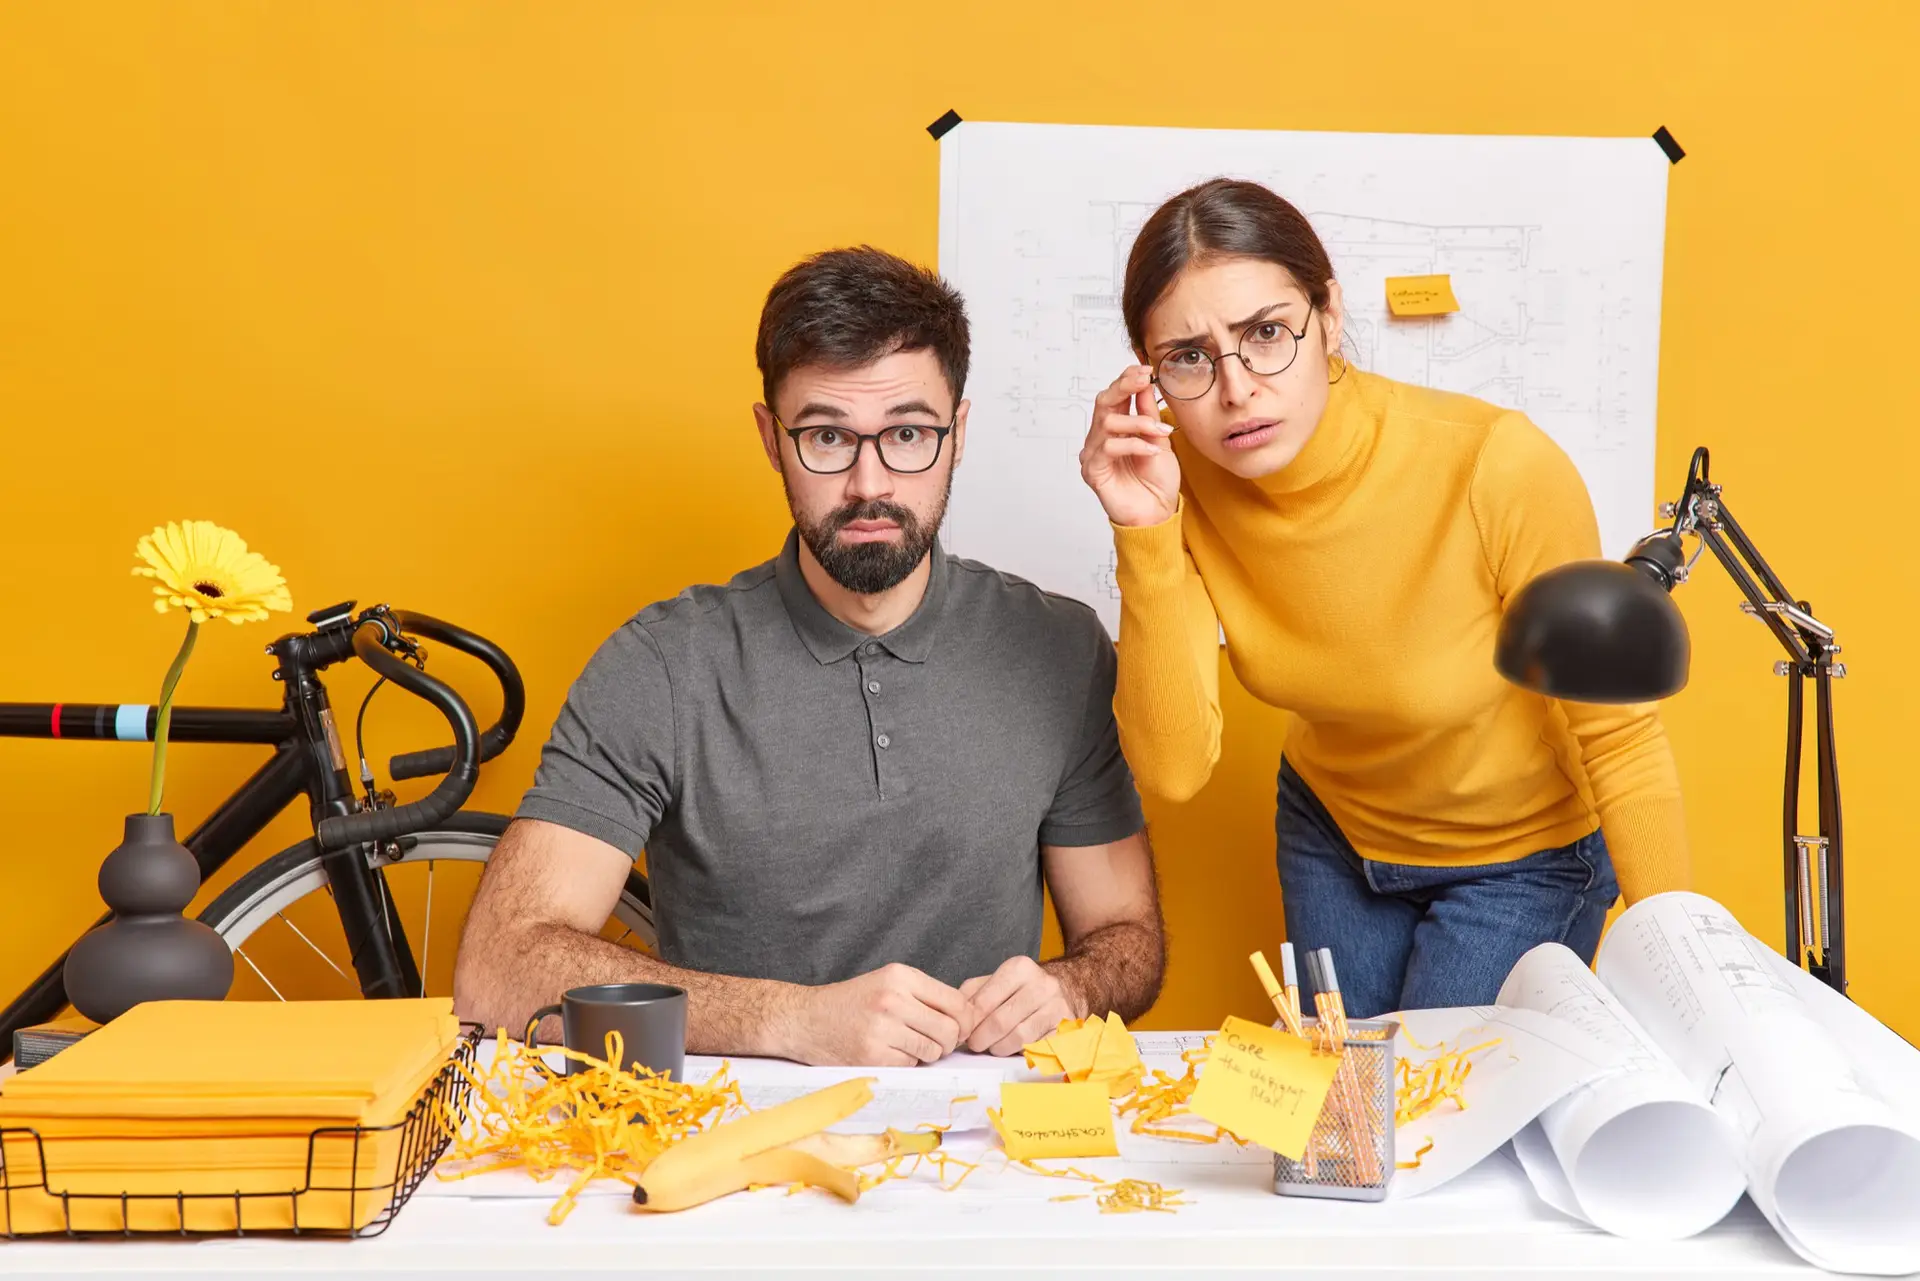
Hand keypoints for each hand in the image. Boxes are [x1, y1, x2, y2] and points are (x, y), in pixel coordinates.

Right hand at [787, 963, 972, 1066]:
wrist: (805, 1019)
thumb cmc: (851, 1002)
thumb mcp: (887, 982)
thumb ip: (924, 995)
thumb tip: (967, 1018)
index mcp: (900, 976)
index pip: (956, 1001)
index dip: (965, 1019)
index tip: (959, 1028)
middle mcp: (893, 999)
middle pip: (949, 1030)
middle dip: (948, 1041)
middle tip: (935, 1042)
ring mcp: (882, 1028)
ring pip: (932, 1050)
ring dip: (926, 1053)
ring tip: (906, 1044)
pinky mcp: (873, 1055)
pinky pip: (911, 1064)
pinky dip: (906, 1062)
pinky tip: (889, 1052)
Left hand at [958, 955, 1080, 1055]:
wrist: (1069, 987)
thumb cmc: (1025, 988)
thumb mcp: (998, 980)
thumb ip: (972, 993)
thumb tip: (953, 1014)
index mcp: (1020, 968)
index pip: (984, 1001)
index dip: (969, 1022)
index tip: (962, 1032)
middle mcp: (1042, 985)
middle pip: (999, 1022)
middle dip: (980, 1038)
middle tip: (974, 1044)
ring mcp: (1057, 1008)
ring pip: (1018, 1038)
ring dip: (998, 1047)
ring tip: (992, 1046)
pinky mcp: (1065, 1029)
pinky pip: (1035, 1047)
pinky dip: (1019, 1051)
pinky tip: (1013, 1046)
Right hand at [1079, 365, 1180, 528]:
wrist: (1158, 513)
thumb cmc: (1157, 480)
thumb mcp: (1159, 439)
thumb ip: (1148, 413)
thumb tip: (1145, 383)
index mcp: (1116, 428)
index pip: (1114, 396)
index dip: (1127, 379)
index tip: (1147, 369)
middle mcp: (1100, 438)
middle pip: (1103, 402)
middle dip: (1124, 387)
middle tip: (1144, 379)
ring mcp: (1093, 454)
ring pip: (1107, 423)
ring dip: (1138, 423)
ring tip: (1160, 432)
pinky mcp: (1093, 471)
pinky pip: (1109, 448)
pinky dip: (1133, 444)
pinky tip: (1151, 450)